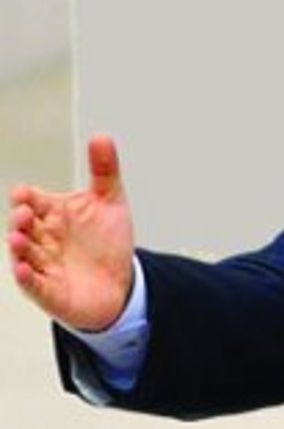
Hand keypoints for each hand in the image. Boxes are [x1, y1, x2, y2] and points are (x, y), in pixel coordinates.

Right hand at [7, 134, 136, 331]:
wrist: (120, 283)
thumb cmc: (107, 242)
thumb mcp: (110, 202)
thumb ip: (104, 171)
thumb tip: (101, 137)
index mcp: (53, 214)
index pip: (33, 201)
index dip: (27, 197)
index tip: (25, 194)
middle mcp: (43, 238)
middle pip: (24, 226)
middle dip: (21, 219)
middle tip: (25, 213)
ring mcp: (44, 265)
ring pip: (24, 254)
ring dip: (19, 247)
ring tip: (18, 238)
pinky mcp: (49, 291)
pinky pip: (34, 284)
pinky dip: (27, 277)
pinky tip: (24, 269)